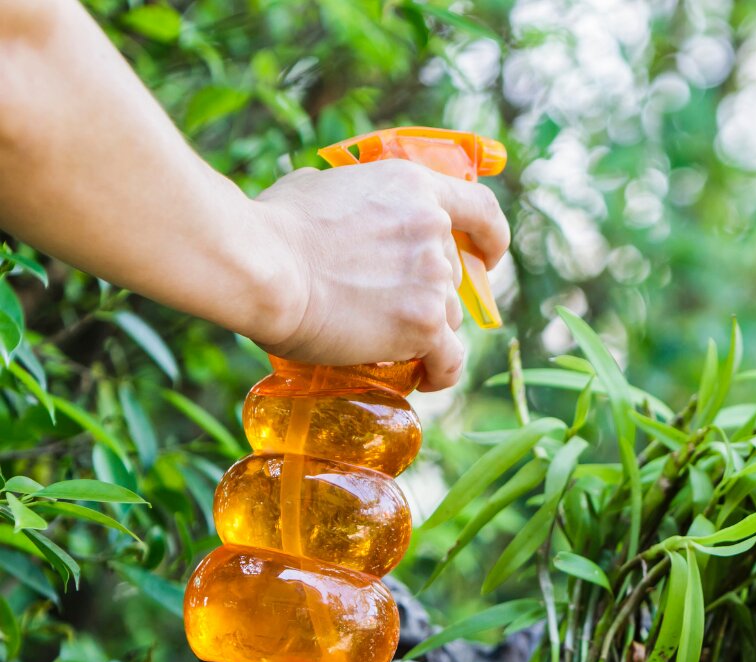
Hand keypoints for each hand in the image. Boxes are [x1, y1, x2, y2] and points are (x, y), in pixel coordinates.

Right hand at [251, 159, 508, 391]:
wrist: (265, 266)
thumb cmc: (273, 227)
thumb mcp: (317, 187)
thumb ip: (347, 197)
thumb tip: (332, 204)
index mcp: (413, 188)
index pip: (479, 210)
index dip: (489, 238)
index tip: (486, 259)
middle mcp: (433, 228)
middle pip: (453, 276)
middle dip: (428, 295)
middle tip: (390, 312)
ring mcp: (433, 278)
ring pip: (449, 318)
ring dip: (426, 332)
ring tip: (388, 344)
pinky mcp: (424, 323)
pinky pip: (450, 359)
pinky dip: (441, 372)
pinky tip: (426, 379)